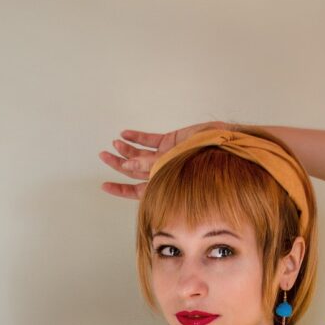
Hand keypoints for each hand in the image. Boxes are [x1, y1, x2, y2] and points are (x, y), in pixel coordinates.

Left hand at [98, 121, 226, 199]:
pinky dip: (138, 136)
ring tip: (114, 143)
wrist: (222, 147)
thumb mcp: (171, 165)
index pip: (135, 190)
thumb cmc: (201, 163)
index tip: (104, 185)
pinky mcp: (170, 141)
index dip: (119, 188)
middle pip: (133, 170)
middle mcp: (161, 172)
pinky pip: (150, 139)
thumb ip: (148, 164)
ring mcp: (164, 156)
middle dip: (117, 163)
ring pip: (140, 153)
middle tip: (103, 155)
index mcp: (161, 185)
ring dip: (126, 148)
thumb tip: (125, 165)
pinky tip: (126, 133)